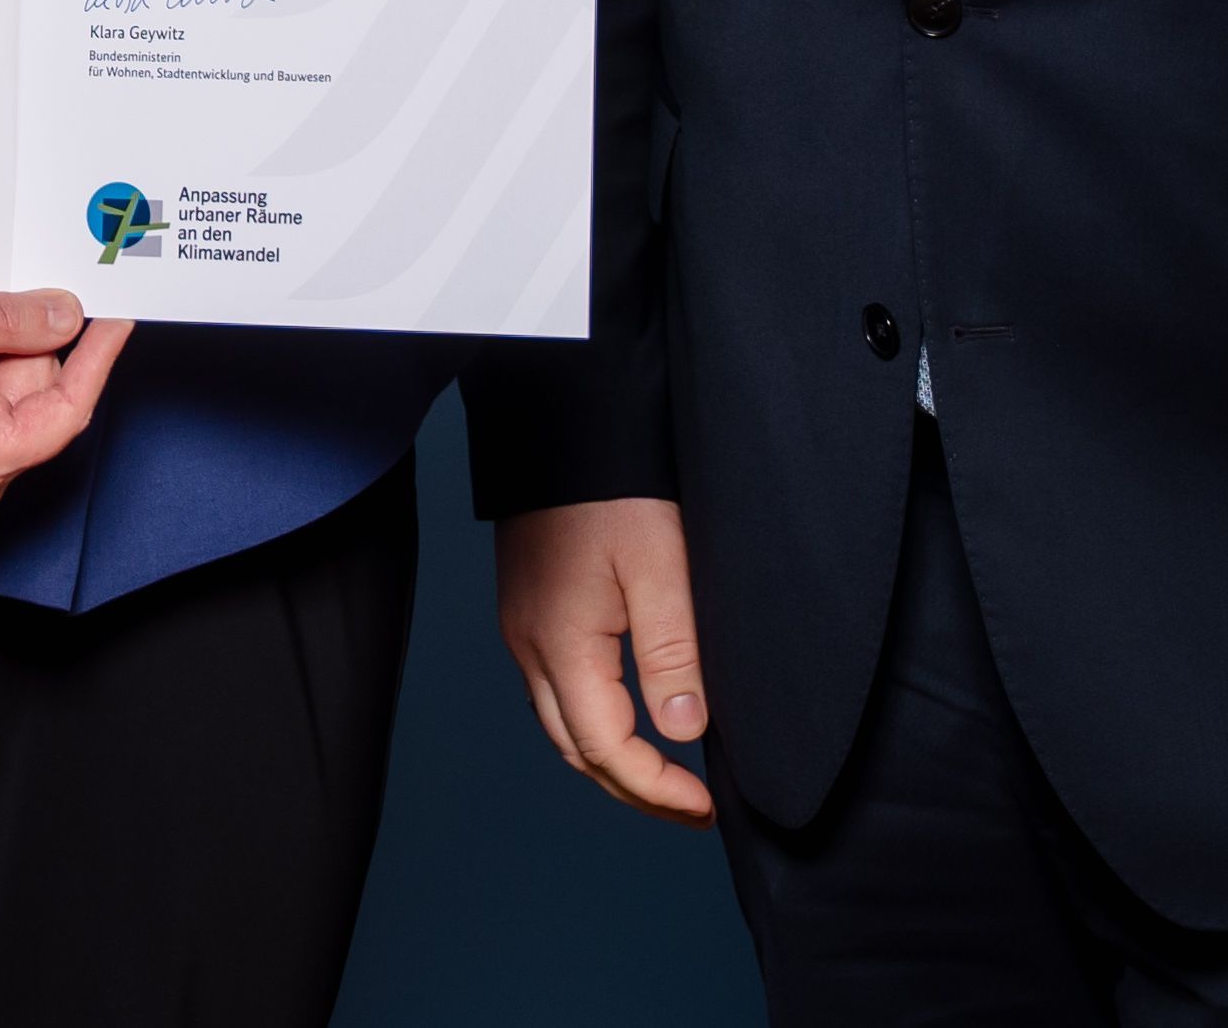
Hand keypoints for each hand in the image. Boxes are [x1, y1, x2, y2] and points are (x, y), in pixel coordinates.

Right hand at [493, 497, 715, 824]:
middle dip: (632, 790)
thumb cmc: (614, 485)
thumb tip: (684, 732)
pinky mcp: (528, 609)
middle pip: (575, 750)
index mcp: (561, 644)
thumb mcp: (661, 566)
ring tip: (667, 776)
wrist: (560, 418)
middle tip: (692, 808)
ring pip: (560, 725)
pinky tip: (631, 718)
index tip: (705, 806)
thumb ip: (673, 653)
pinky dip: (592, 724)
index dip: (656, 789)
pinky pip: (553, 691)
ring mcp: (521, 628)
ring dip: (611, 761)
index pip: (606, 749)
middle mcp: (529, 645)